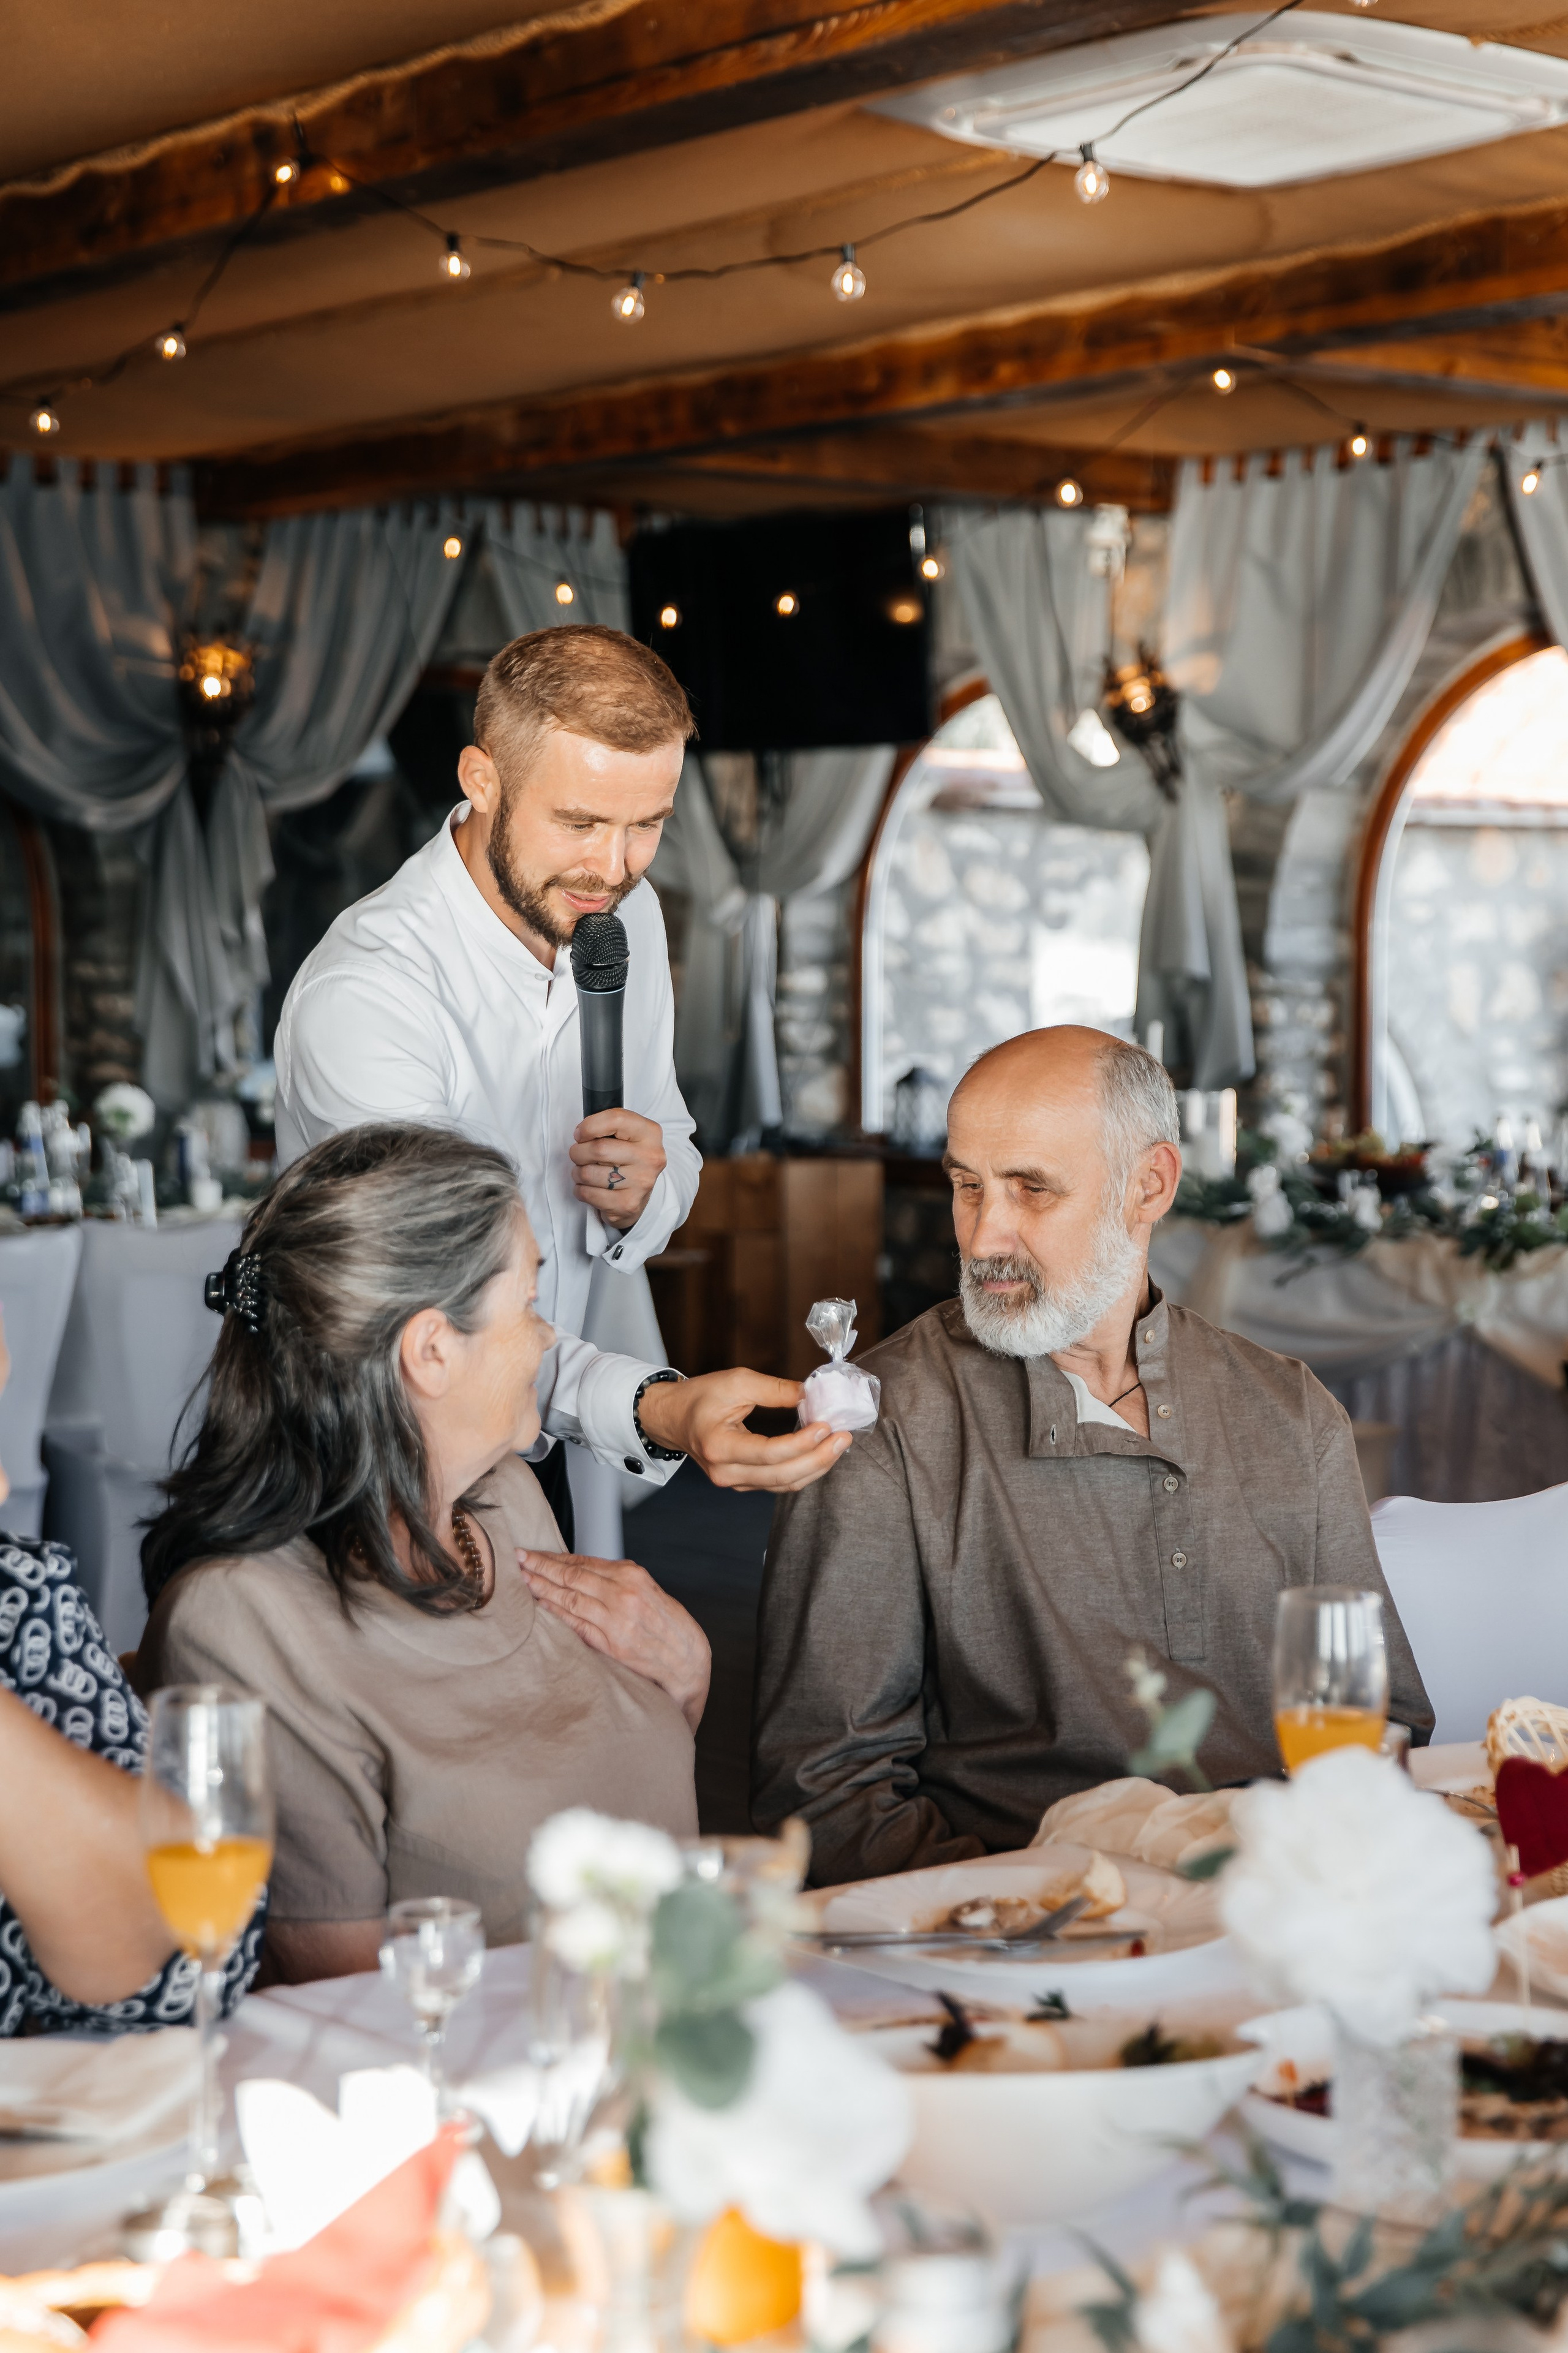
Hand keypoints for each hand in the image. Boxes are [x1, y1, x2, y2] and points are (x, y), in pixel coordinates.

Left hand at [518, 1549, 710, 1729]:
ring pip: (570, 1599)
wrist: (688, 1661)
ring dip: (543, 1588)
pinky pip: (576, 1625)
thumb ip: (617, 1582)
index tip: (534, 1553)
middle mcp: (622, 1595)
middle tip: (519, 1559)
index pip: (584, 1562)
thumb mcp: (649, 1591)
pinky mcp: (610, 1645)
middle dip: (541, 1566)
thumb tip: (582, 1573)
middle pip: (572, 1577)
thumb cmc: (671, 1626)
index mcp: (632, 1576)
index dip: (555, 1557)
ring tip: (524, 1580)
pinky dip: (556, 1613)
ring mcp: (615, 1621)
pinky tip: (542, 1605)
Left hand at [570, 1109, 666, 1230]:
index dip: (590, 1126)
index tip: (581, 1134)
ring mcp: (641, 1183)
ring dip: (577, 1173)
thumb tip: (581, 1134)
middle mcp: (650, 1157)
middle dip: (578, 1152)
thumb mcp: (626, 1135)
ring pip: (589, 1173)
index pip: (616, 1119)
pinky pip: (588, 1193)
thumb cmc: (626, 1161)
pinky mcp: (628, 1204)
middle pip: (599, 1149)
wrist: (639, 1197)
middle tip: (578, 1155)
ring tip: (584, 1173)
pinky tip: (589, 1188)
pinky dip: (580, 1190)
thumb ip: (608, 1127)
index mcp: (650, 1133)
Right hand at [638, 1368, 851, 1493]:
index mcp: (719, 1447)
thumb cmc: (700, 1397)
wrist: (672, 1417)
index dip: (802, 1443)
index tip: (826, 1426)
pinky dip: (803, 1470)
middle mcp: (725, 1473)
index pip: (769, 1453)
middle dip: (818, 1459)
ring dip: (816, 1467)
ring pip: (783, 1485)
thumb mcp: (736, 1382)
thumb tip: (813, 1394)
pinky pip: (778, 1484)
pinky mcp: (743, 1483)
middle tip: (843, 1438)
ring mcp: (734, 1482)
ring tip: (839, 1445)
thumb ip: (776, 1390)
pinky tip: (820, 1453)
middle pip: (781, 1477)